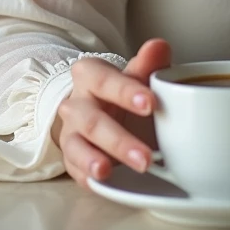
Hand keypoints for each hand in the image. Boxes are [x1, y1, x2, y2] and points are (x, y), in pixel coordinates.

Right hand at [53, 39, 171, 187]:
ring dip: (96, 161)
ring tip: (109, 172)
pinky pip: (73, 168)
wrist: (106, 110)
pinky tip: (101, 182)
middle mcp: (76, 103)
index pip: (104, 80)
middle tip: (147, 156)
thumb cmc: (124, 92)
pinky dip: (86, 176)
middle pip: (92, 120)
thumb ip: (149, 64)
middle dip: (119, 140)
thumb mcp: (138, 75)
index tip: (150, 103)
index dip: (126, 91)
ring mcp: (71, 131)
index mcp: (91, 75)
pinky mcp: (70, 158)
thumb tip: (159, 46)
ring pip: (78, 146)